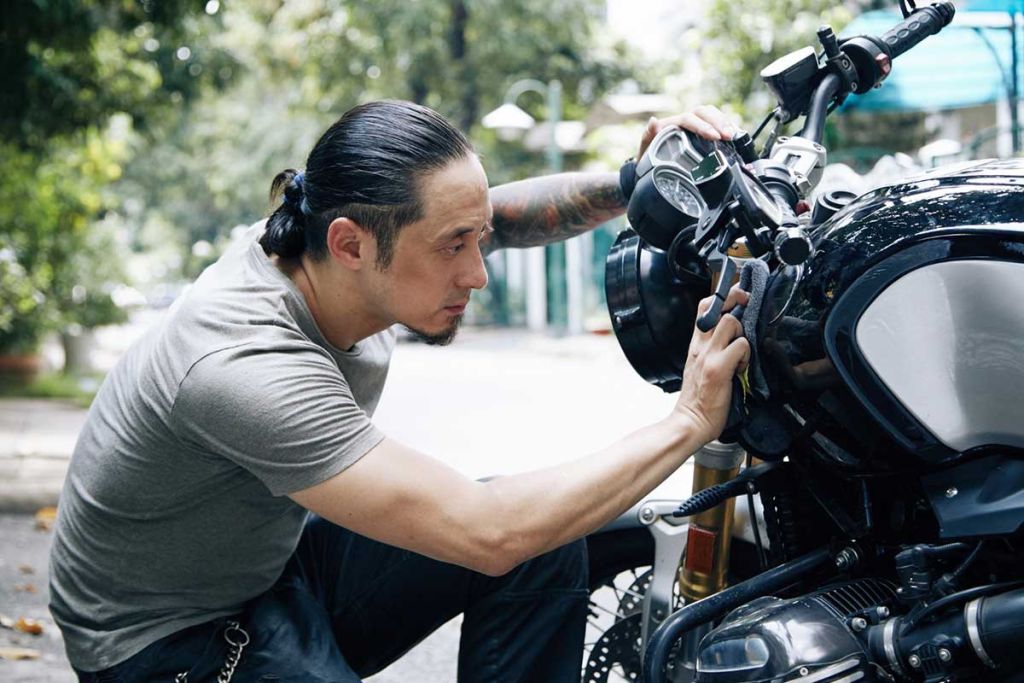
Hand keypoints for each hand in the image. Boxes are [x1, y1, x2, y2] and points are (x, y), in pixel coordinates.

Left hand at [636, 105, 739, 159]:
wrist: (650, 171)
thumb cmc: (648, 161)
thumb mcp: (644, 151)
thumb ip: (647, 137)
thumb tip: (653, 121)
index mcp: (671, 125)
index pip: (689, 119)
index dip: (703, 126)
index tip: (714, 137)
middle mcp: (684, 123)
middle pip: (704, 112)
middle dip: (718, 122)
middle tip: (728, 136)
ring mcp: (695, 128)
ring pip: (712, 115)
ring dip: (725, 123)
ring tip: (734, 135)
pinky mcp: (703, 135)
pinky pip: (717, 124)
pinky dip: (727, 128)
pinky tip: (736, 135)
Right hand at [673, 285, 750, 443]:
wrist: (689, 422)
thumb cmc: (699, 398)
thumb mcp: (700, 366)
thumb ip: (712, 349)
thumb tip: (733, 336)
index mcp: (696, 344)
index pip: (705, 306)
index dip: (724, 296)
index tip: (740, 297)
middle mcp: (700, 345)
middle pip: (720, 308)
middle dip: (740, 307)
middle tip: (749, 318)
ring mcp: (708, 355)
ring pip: (731, 323)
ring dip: (743, 334)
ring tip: (742, 353)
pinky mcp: (717, 368)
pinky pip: (741, 346)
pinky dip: (747, 355)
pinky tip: (742, 368)